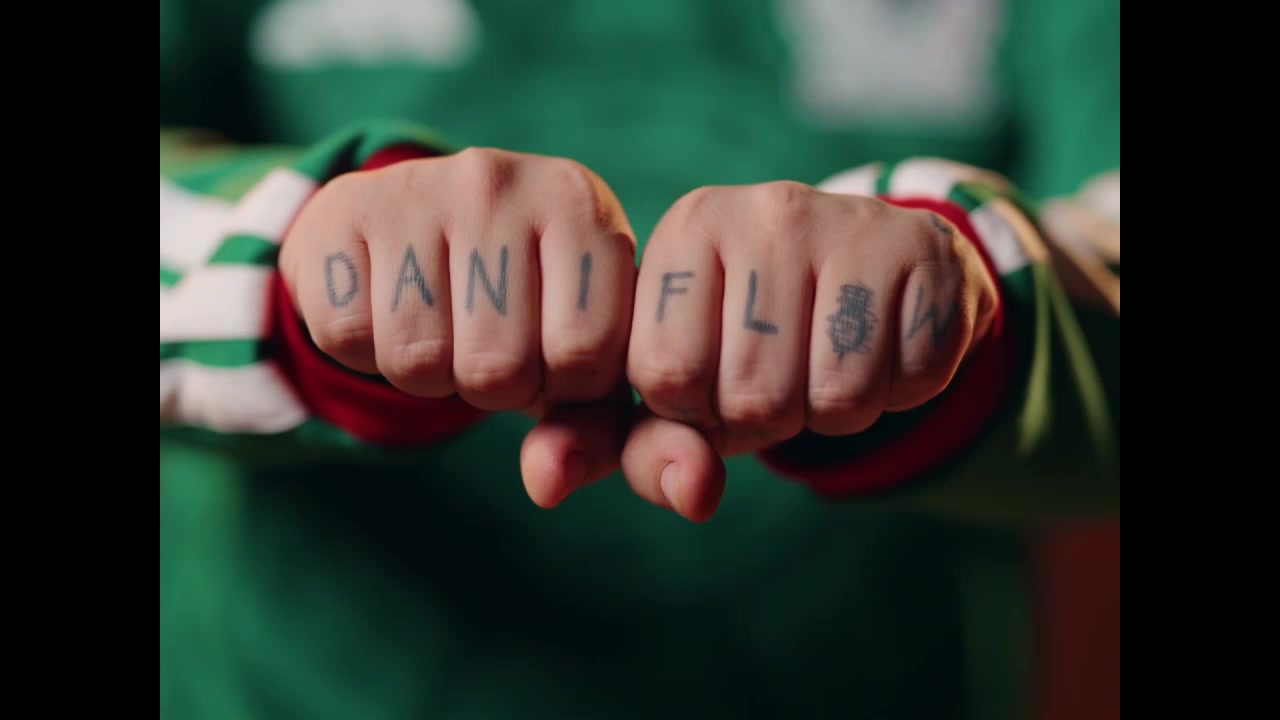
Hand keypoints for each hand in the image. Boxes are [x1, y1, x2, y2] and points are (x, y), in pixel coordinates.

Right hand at [279, 147, 637, 503]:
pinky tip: (384, 308)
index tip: (549, 355)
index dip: (561, 387)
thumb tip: (548, 486)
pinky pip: (346, 337)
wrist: (416, 222)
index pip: (585, 356)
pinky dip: (363, 351)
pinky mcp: (343, 208)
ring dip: (426, 376)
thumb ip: (592, 430)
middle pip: (497, 366)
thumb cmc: (523, 302)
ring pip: (418, 359)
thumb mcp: (576, 350)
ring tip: (439, 328)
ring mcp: (419, 187)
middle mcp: (503, 182)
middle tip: (484, 343)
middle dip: (490, 388)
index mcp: (582, 209)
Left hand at [620, 181, 998, 520]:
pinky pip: (913, 380)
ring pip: (839, 398)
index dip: (693, 410)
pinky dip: (901, 391)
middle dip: (768, 419)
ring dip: (835, 413)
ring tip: (830, 362)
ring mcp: (853, 223)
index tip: (712, 376)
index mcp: (689, 229)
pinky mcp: (927, 248)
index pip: (666, 374)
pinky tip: (885, 343)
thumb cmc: (753, 334)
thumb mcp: (686, 379)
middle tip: (782, 373)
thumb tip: (692, 497)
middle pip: (755, 396)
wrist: (871, 263)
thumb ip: (651, 450)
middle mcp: (767, 211)